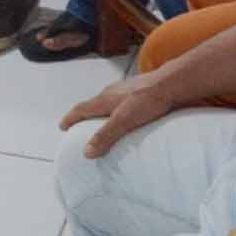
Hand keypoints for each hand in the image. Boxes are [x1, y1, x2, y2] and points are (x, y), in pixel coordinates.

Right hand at [58, 69, 174, 156]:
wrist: (173, 83)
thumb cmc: (148, 100)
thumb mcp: (124, 120)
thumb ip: (105, 136)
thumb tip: (86, 153)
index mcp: (104, 99)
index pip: (81, 109)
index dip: (70, 118)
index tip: (62, 127)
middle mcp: (112, 91)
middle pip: (93, 104)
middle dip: (85, 115)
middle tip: (82, 126)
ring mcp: (126, 89)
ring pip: (108, 101)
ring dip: (102, 112)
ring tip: (105, 123)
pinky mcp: (141, 90)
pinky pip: (123, 101)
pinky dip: (119, 110)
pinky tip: (129, 116)